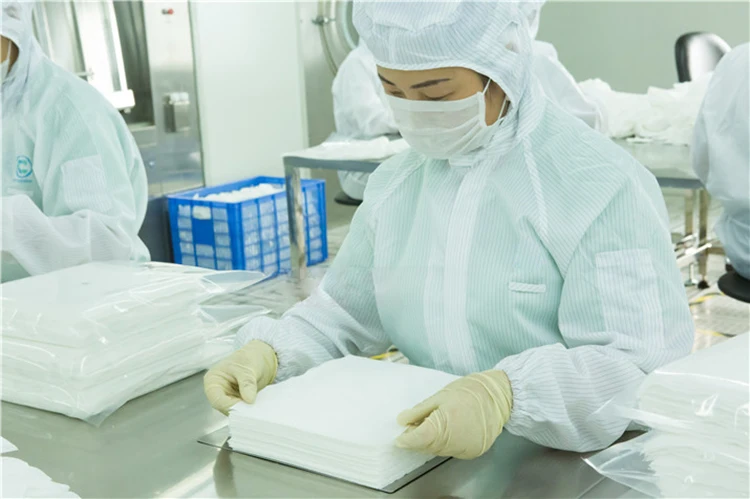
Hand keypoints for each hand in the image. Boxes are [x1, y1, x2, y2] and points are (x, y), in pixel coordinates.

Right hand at [204, 340, 277, 414]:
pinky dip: (249, 410)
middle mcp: (218, 392)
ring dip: (245, 412)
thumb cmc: (248, 358)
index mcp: (213, 381)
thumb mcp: (247, 369)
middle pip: (224, 407)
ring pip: (234, 411)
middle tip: (253, 412)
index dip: (230, 405)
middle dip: (239, 410)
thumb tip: (249, 400)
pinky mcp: (238, 402)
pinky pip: (242, 410)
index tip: (245, 406)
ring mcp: (228, 398)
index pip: (217, 399)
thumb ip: (247, 384)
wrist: (259, 357)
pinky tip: (259, 409)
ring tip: (258, 411)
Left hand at [395, 370, 512, 458]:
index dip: (407, 440)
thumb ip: (419, 411)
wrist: (498, 396)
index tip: (398, 439)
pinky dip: (444, 444)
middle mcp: (456, 441)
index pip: (419, 439)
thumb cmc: (468, 391)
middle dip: (417, 440)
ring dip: (430, 442)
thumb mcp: (439, 396)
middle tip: (412, 428)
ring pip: (439, 451)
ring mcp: (466, 448)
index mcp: (446, 424)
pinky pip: (452, 451)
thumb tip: (401, 420)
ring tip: (431, 426)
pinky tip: (446, 431)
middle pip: (428, 447)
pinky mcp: (474, 451)